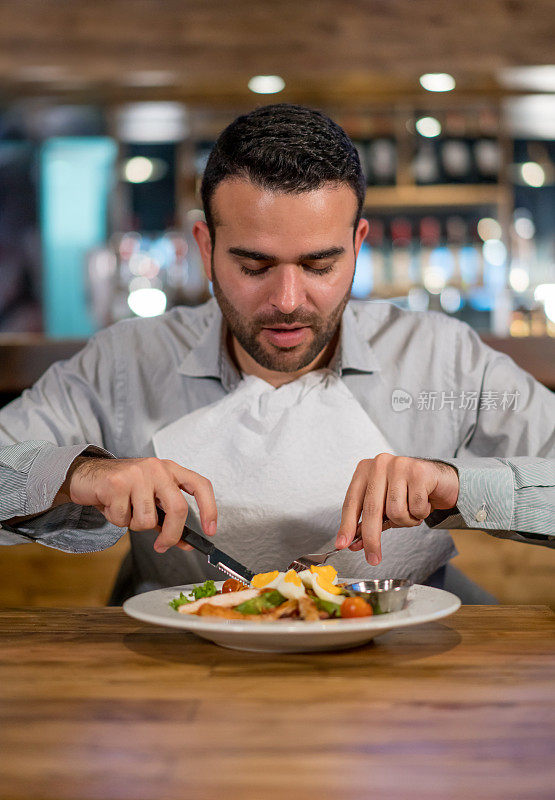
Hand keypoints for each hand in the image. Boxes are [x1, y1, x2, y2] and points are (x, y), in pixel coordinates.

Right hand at [62, 457, 216, 553]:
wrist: (86, 475)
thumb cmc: (122, 489)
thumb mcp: (150, 500)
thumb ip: (168, 519)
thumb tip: (186, 543)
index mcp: (170, 470)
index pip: (201, 485)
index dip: (210, 509)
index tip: (211, 530)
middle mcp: (158, 468)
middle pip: (178, 509)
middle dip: (172, 534)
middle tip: (162, 545)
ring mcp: (138, 474)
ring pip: (148, 519)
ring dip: (135, 524)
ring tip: (125, 510)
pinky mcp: (117, 483)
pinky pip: (124, 518)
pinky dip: (117, 520)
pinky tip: (112, 505)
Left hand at [335, 453, 458, 565]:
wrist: (440, 480)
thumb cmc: (409, 492)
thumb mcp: (385, 506)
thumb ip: (369, 523)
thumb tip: (355, 544)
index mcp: (365, 470)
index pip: (351, 502)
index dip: (346, 526)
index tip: (343, 545)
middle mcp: (379, 464)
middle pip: (371, 509)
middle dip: (372, 538)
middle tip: (373, 558)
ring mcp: (399, 465)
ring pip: (395, 511)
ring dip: (406, 520)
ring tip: (412, 511)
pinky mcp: (419, 472)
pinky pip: (416, 507)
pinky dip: (420, 513)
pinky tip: (424, 502)